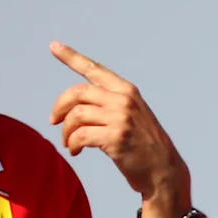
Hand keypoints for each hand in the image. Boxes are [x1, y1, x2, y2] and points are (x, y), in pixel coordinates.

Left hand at [49, 43, 189, 217]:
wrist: (163, 171)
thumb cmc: (144, 146)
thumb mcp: (132, 116)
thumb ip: (109, 104)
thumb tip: (74, 106)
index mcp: (127, 90)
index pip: (94, 69)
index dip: (71, 57)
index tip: (54, 46)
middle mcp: (123, 100)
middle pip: (77, 93)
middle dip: (60, 107)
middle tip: (54, 121)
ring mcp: (121, 118)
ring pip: (76, 115)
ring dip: (66, 131)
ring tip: (69, 143)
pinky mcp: (116, 138)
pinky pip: (80, 135)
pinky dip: (72, 144)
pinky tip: (76, 151)